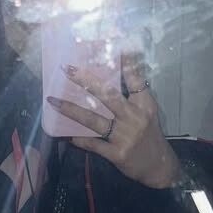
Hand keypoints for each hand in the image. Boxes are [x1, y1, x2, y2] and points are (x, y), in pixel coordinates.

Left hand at [46, 54, 184, 189]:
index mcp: (144, 105)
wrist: (159, 168)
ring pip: (94, 120)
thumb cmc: (150, 138)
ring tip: (53, 101)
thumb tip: (107, 82)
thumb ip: (131, 100)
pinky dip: (80, 139)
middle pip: (108, 95)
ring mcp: (125, 136)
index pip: (135, 80)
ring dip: (71, 110)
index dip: (127, 63)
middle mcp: (135, 118)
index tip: (119, 45)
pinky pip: (93, 144)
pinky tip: (66, 135)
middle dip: (86, 81)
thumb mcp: (147, 115)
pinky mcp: (118, 153)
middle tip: (68, 69)